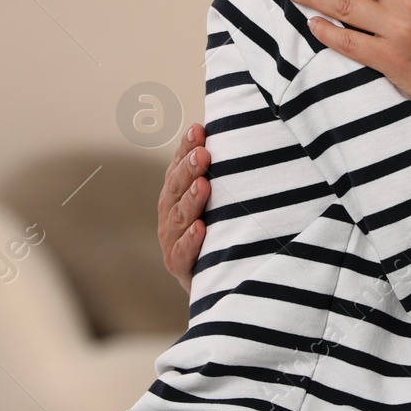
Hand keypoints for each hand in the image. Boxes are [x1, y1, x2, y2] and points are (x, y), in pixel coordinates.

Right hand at [157, 124, 209, 294]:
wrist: (219, 280)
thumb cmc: (221, 229)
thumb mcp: (220, 200)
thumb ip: (222, 172)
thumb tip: (241, 130)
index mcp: (176, 193)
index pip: (178, 165)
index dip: (186, 147)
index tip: (199, 129)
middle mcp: (169, 214)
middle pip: (176, 188)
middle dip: (188, 169)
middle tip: (204, 153)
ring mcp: (171, 241)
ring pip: (177, 218)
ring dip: (190, 200)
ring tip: (203, 185)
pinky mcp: (180, 268)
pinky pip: (183, 254)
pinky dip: (190, 240)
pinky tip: (200, 228)